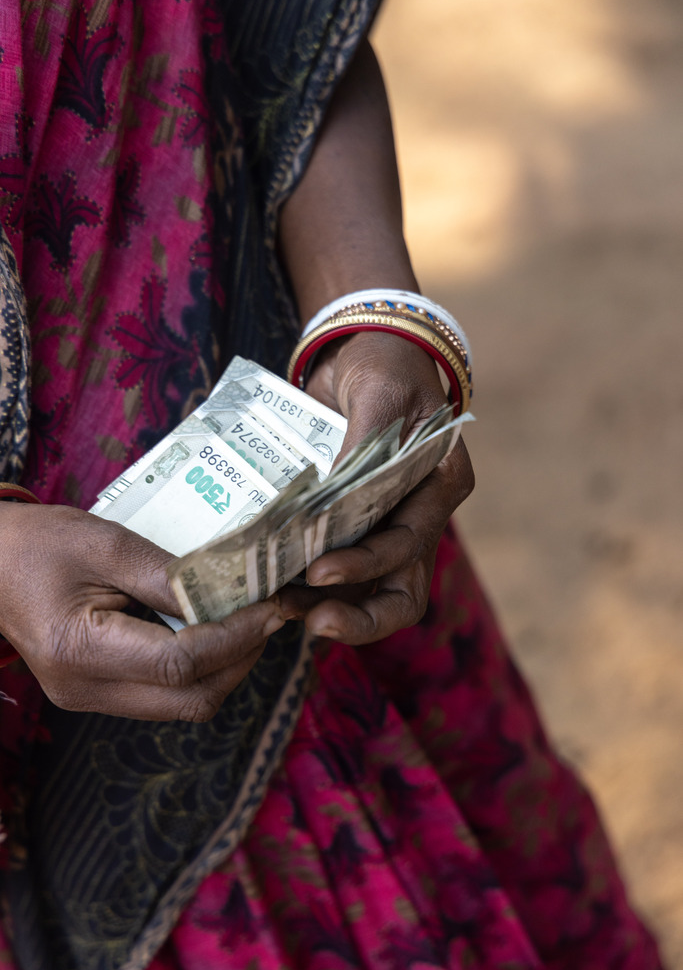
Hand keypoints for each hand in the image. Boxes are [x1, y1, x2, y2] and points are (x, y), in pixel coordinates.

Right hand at [0, 504, 284, 719]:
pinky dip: (199, 669)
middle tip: (271, 613)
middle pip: (190, 699)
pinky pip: (165, 696)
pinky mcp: (98, 695)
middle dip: (242, 657)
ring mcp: (89, 699)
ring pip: (183, 705)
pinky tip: (213, 631)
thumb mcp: (106, 544)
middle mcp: (84, 689)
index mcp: (79, 650)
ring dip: (226, 667)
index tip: (273, 605)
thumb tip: (234, 596)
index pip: (181, 664)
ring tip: (248, 619)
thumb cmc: (37, 544)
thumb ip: (168, 575)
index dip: (237, 636)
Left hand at [280, 332, 473, 642]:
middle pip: (403, 591)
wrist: (364, 349)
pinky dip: (312, 589)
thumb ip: (361, 446)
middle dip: (359, 615)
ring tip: (281, 606)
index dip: (367, 564)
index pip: (411, 544)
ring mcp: (388, 526)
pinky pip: (341, 573)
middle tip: (311, 620)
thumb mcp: (378, 392)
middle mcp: (420, 515)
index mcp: (440, 485)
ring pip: (372, 594)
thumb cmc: (382, 364)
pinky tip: (276, 590)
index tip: (319, 571)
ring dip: (329, 608)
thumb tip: (329, 502)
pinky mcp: (356, 527)